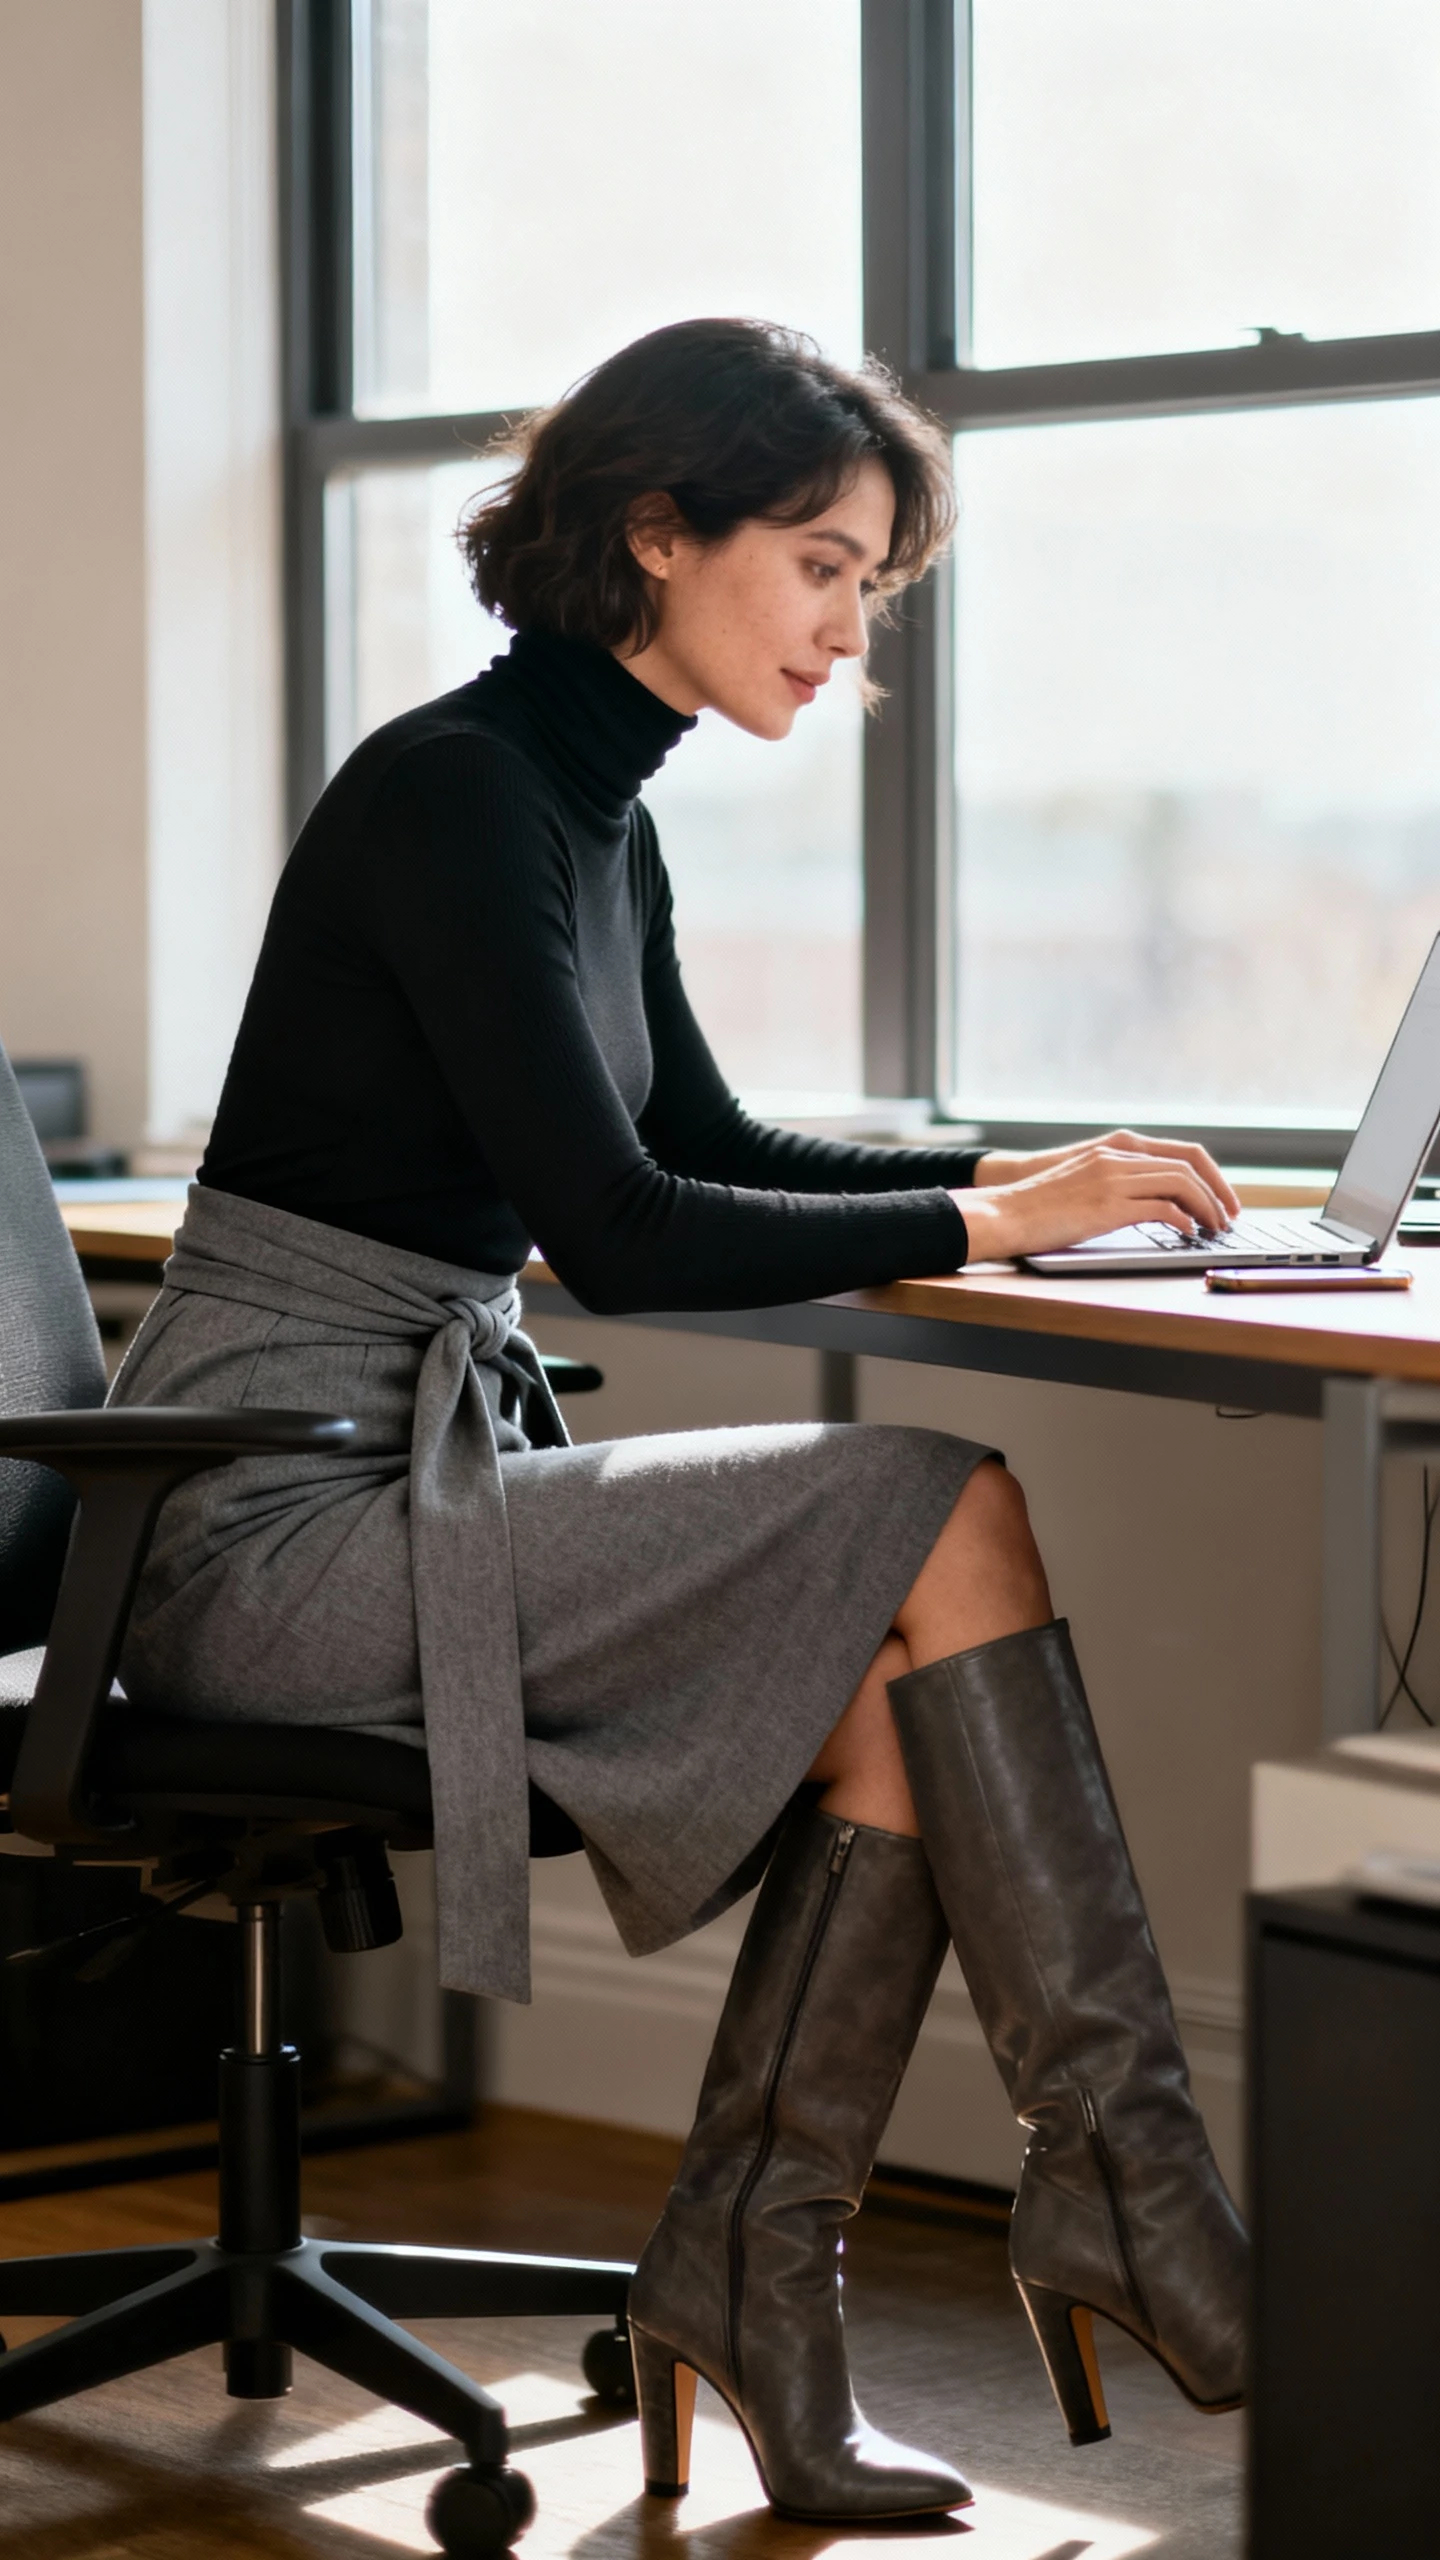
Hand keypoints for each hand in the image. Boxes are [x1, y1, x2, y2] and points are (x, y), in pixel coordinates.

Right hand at [952, 1132, 1241, 1263]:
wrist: (1005, 1211)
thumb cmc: (1040, 1205)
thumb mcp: (1085, 1181)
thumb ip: (1119, 1181)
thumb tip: (1157, 1203)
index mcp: (1117, 1148)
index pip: (1182, 1152)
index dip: (1211, 1175)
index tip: (1223, 1198)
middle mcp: (1119, 1157)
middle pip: (1189, 1165)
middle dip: (1218, 1193)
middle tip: (1229, 1217)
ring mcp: (1113, 1179)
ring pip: (1181, 1183)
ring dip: (1206, 1207)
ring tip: (1214, 1228)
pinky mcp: (1108, 1205)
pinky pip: (1162, 1208)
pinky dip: (1184, 1221)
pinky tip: (1188, 1234)